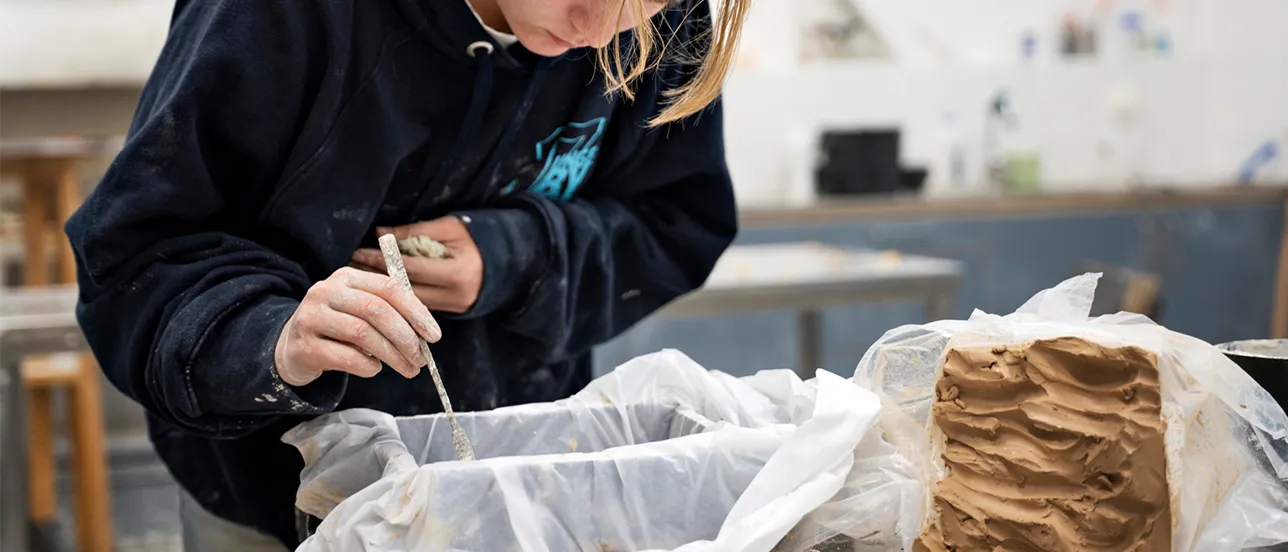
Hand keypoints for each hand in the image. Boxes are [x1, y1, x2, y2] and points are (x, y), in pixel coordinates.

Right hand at [274, 267, 442, 386]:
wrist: (292, 346)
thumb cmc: (337, 328)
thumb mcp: (360, 309)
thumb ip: (390, 312)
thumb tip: (426, 333)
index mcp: (347, 276)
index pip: (390, 288)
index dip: (417, 312)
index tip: (434, 336)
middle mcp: (327, 291)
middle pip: (377, 311)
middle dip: (406, 338)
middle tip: (421, 359)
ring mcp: (312, 316)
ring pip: (363, 334)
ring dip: (392, 355)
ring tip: (406, 369)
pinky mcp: (305, 345)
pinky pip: (347, 357)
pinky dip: (368, 366)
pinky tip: (374, 369)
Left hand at [350, 216, 483, 313]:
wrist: (512, 261)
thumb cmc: (479, 237)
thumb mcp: (449, 227)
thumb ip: (415, 232)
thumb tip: (380, 233)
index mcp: (456, 273)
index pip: (409, 269)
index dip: (381, 260)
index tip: (357, 252)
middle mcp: (454, 296)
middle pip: (405, 292)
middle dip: (376, 279)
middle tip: (349, 269)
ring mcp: (454, 308)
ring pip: (409, 303)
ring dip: (384, 291)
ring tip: (359, 278)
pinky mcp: (452, 312)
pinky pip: (419, 307)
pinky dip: (399, 297)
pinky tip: (381, 289)